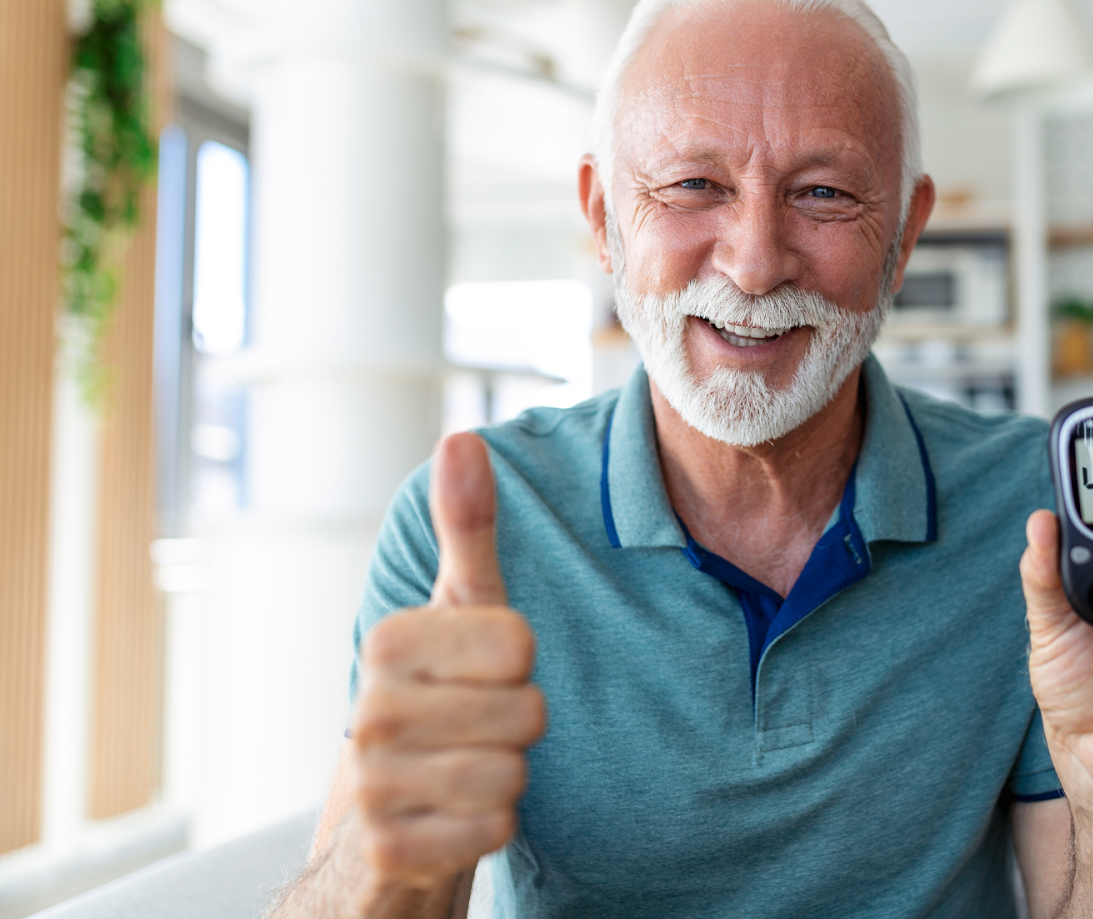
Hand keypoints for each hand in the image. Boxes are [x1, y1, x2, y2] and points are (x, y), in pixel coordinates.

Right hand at [348, 433, 546, 888]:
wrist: (382, 824)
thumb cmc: (437, 699)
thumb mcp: (459, 611)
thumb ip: (467, 530)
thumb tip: (462, 437)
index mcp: (388, 643)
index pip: (521, 644)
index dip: (520, 665)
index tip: (480, 673)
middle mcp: (368, 711)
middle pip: (527, 712)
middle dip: (518, 726)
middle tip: (476, 728)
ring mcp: (371, 785)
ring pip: (514, 775)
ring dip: (507, 780)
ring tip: (463, 770)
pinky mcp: (387, 851)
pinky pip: (493, 833)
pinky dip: (489, 829)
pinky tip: (451, 818)